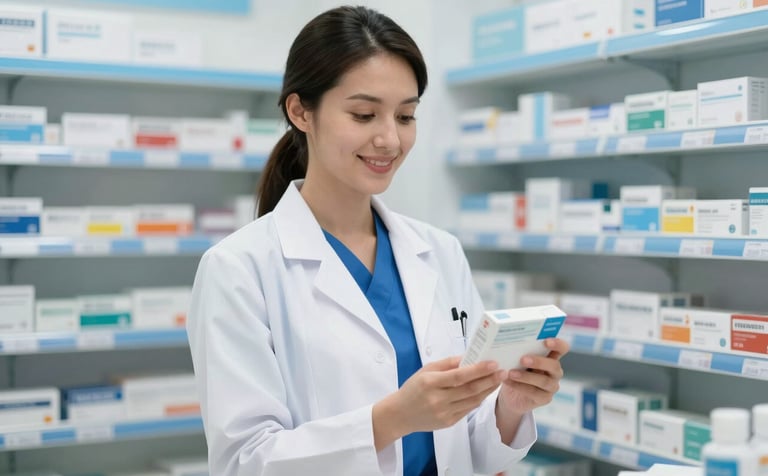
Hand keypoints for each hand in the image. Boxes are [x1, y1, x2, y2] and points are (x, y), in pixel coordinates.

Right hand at [372, 356, 503, 449]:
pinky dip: (479, 399)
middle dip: (489, 380)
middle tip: (503, 371)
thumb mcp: (426, 370)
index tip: (493, 363)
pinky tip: (485, 391)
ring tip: (498, 380)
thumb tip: (468, 357)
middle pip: (470, 389)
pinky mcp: (449, 422)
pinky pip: (468, 409)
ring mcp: (444, 413)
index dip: (478, 370)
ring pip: (472, 401)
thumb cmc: (413, 388)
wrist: (400, 414)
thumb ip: (447, 363)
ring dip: (488, 390)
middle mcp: (438, 399)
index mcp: (431, 383)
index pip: (459, 376)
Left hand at [497, 338, 569, 416]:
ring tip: (511, 373)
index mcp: (550, 357)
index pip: (562, 348)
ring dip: (526, 376)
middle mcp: (554, 371)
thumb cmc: (516, 371)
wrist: (511, 395)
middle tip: (523, 359)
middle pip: (554, 365)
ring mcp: (551, 386)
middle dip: (539, 362)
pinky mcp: (544, 398)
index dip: (558, 344)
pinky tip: (508, 381)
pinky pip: (534, 392)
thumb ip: (517, 353)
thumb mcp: (515, 360)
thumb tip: (506, 347)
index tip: (546, 341)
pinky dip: (519, 386)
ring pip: (544, 381)